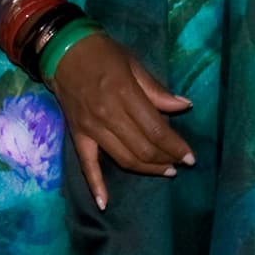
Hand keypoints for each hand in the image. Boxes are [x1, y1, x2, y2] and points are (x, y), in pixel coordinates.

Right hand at [48, 29, 193, 209]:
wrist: (63, 51)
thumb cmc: (103, 53)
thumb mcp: (134, 63)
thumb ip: (157, 90)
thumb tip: (185, 106)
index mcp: (124, 94)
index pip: (155, 130)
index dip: (175, 146)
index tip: (190, 157)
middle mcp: (108, 115)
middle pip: (142, 148)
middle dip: (165, 160)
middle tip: (180, 163)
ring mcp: (91, 128)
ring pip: (123, 159)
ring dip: (146, 169)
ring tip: (165, 171)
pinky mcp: (77, 135)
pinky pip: (87, 165)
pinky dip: (96, 186)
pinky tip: (105, 204)